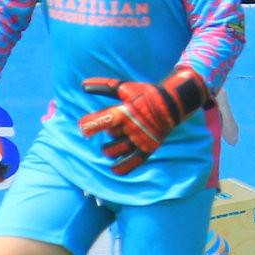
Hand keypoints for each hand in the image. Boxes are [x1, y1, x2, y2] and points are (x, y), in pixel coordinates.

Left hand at [79, 66, 209, 174]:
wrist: (171, 104)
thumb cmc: (145, 94)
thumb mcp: (125, 88)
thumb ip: (104, 87)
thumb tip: (83, 86)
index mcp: (126, 112)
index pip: (105, 120)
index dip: (91, 125)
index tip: (82, 128)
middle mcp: (133, 127)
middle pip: (111, 134)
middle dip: (108, 131)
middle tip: (114, 126)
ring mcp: (140, 139)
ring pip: (116, 150)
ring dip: (109, 149)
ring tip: (110, 147)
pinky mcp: (148, 148)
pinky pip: (133, 162)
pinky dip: (122, 168)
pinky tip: (113, 169)